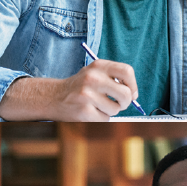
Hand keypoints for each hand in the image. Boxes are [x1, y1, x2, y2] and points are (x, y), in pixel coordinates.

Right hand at [0, 60, 137, 120]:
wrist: (52, 97)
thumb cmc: (80, 86)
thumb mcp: (95, 73)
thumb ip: (114, 78)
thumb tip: (134, 94)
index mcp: (98, 66)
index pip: (127, 71)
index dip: (133, 85)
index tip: (132, 93)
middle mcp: (92, 78)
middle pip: (126, 94)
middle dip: (126, 102)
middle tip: (118, 103)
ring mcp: (87, 95)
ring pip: (116, 109)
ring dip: (111, 111)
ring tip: (98, 105)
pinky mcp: (83, 111)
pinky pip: (105, 119)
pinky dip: (101, 118)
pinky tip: (90, 111)